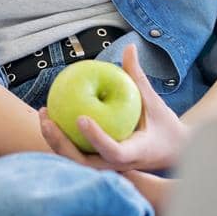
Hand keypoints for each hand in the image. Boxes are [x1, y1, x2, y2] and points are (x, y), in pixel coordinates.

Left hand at [38, 43, 189, 172]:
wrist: (173, 152)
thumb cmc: (164, 126)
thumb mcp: (155, 101)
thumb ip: (138, 77)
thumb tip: (130, 47)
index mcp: (136, 152)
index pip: (113, 150)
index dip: (96, 137)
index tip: (81, 118)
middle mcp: (118, 166)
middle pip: (83, 163)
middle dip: (61, 144)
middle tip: (47, 119)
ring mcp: (107, 168)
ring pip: (74, 161)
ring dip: (55, 142)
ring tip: (43, 115)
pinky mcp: (99, 164)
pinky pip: (75, 154)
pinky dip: (61, 139)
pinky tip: (50, 117)